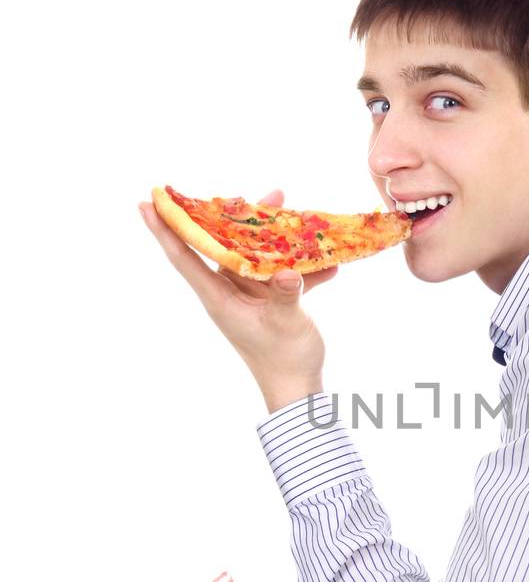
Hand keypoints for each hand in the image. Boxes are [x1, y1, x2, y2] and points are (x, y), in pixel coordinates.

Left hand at [138, 189, 338, 411]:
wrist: (298, 388)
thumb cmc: (284, 360)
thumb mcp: (286, 324)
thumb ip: (286, 295)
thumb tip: (286, 274)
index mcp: (218, 297)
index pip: (184, 257)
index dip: (165, 229)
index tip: (147, 202)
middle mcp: (228, 291)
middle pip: (221, 244)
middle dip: (232, 216)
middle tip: (248, 193)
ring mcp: (248, 295)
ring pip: (252, 253)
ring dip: (270, 233)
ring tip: (287, 206)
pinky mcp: (269, 300)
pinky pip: (280, 272)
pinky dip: (301, 265)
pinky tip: (328, 262)